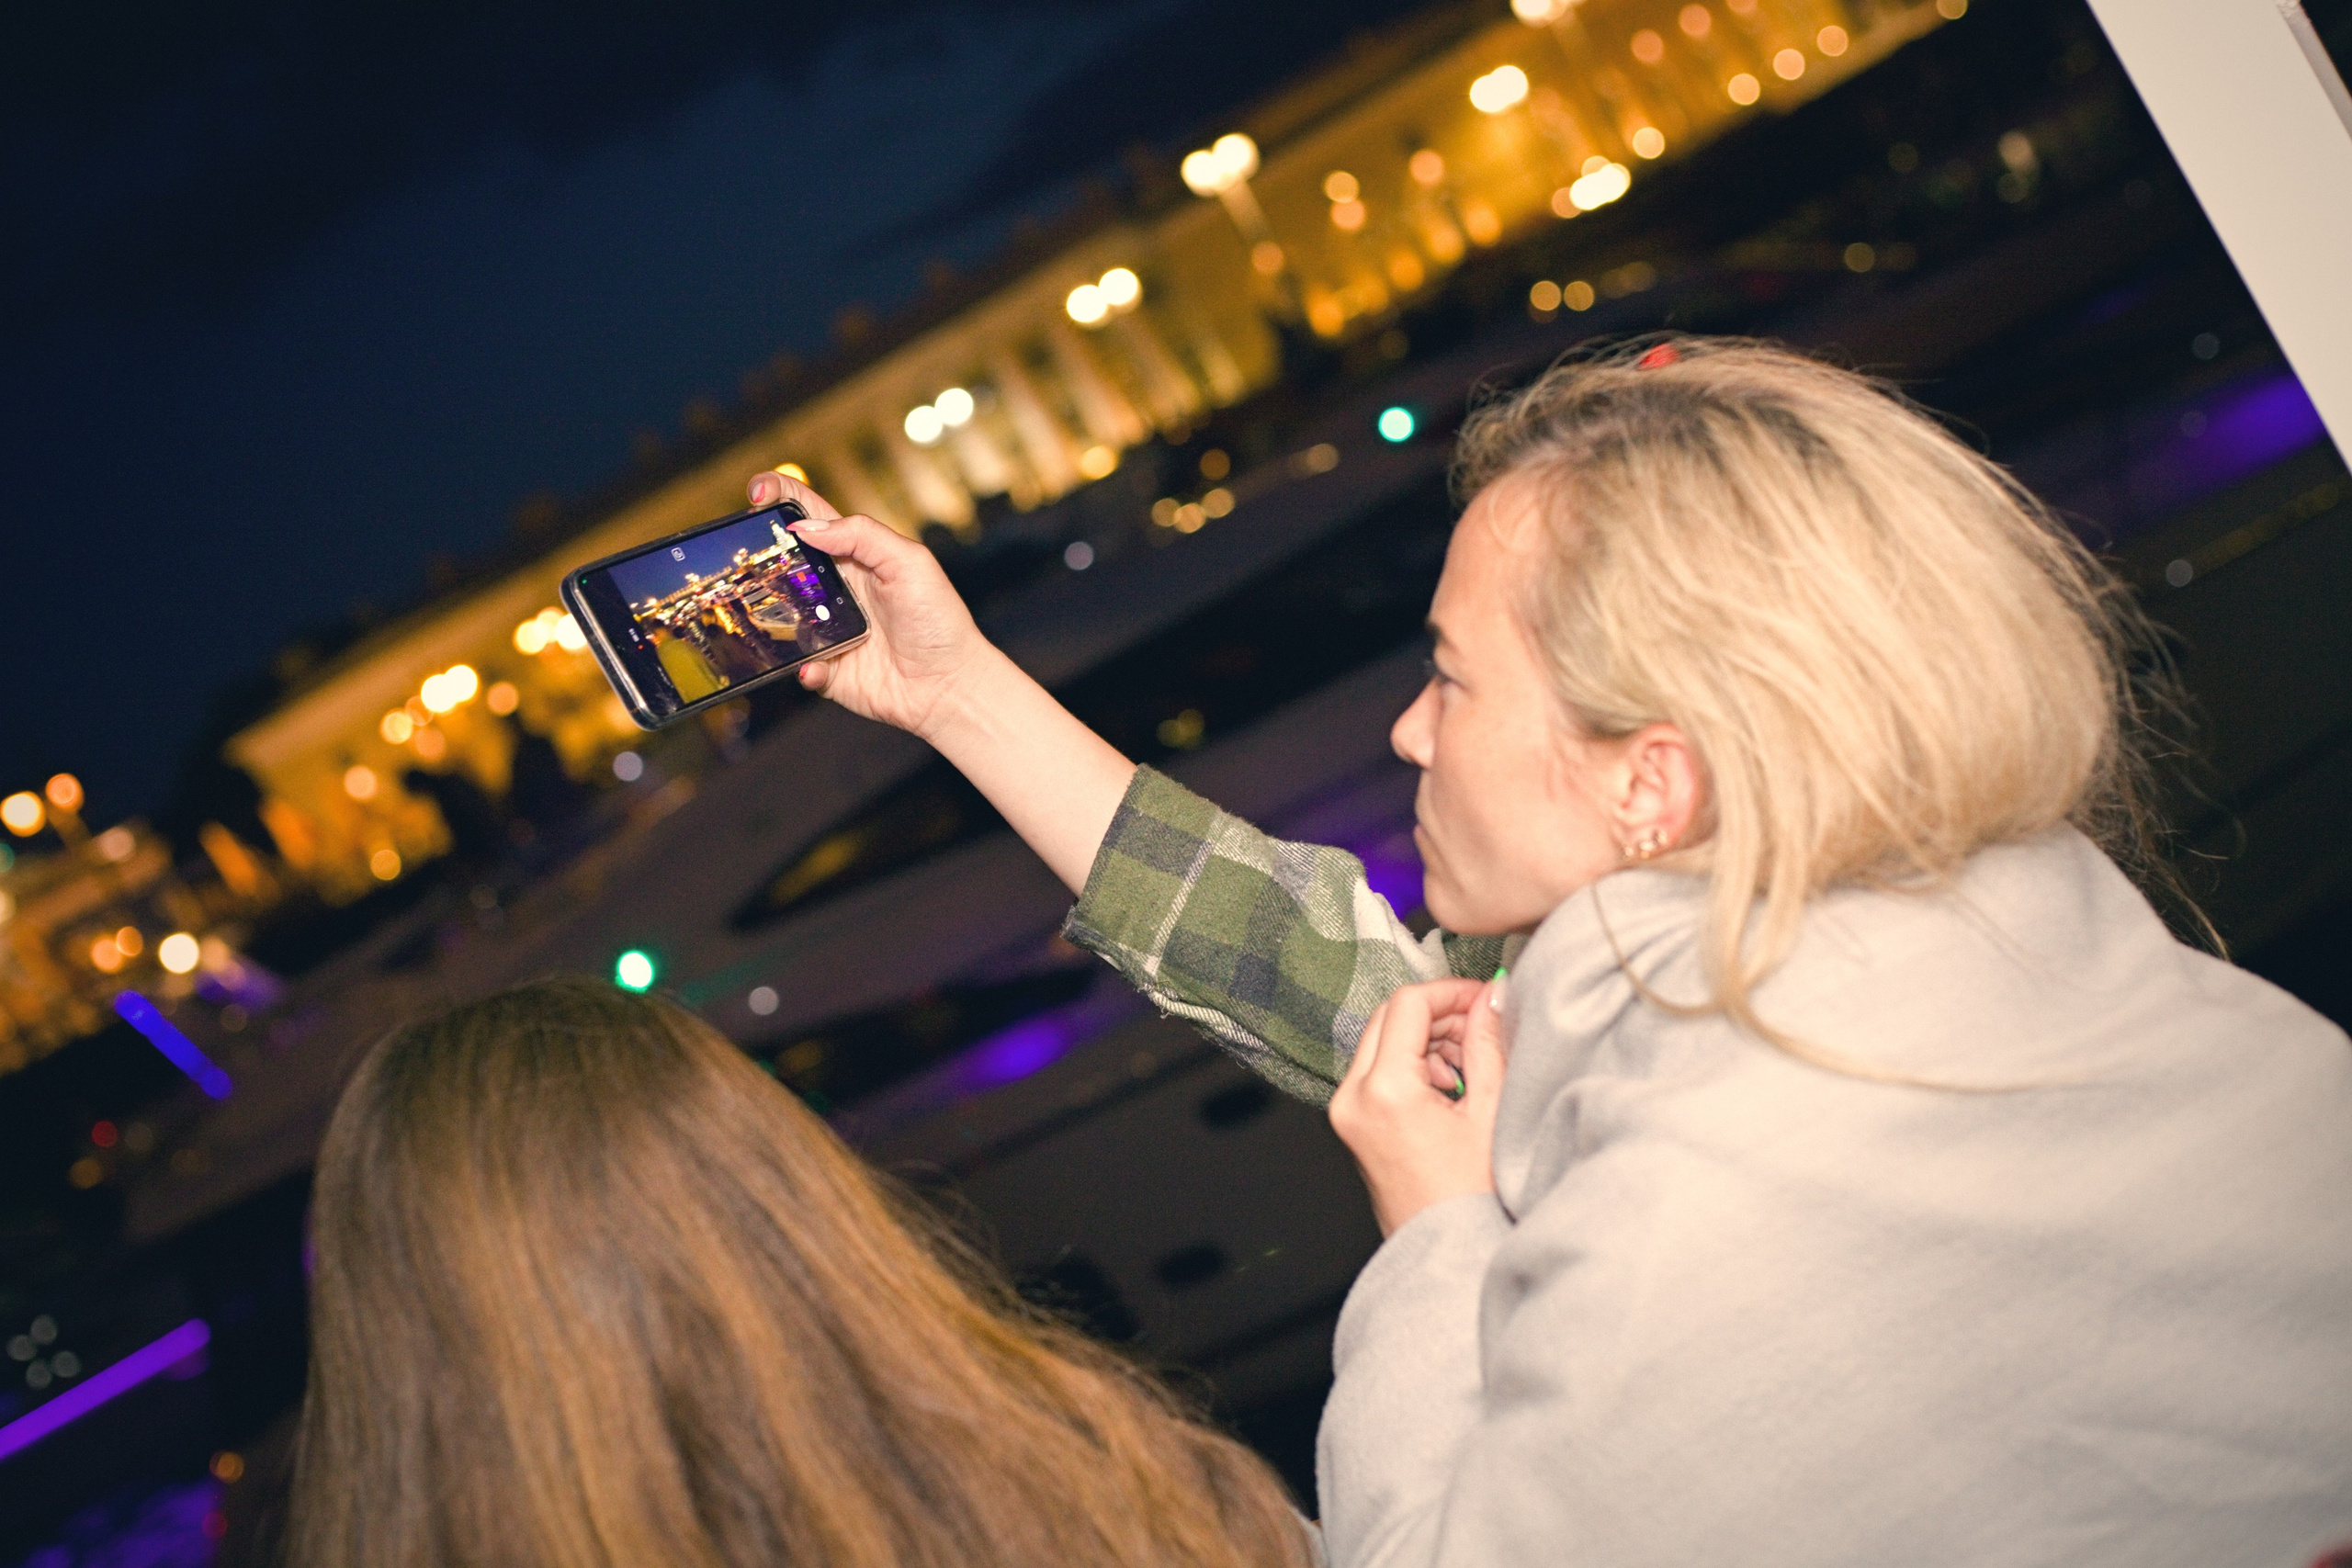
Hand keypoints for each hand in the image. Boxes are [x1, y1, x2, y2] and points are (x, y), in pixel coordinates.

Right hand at [745, 469, 993, 741]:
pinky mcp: (827, 668)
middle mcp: (833, 590)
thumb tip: (806, 528)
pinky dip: (804, 667)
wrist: (950, 686)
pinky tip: (818, 666)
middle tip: (743, 552)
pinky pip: (800, 666)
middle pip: (782, 563)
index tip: (756, 491)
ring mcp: (826, 629)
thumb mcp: (910, 563)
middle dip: (758, 554)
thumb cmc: (940, 620)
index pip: (810, 516)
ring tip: (770, 612)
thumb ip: (862, 536)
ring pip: (778, 616)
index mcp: (854, 556)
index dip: (781, 496)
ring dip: (769, 614)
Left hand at [1329, 978, 1507, 1236]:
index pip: (1408, 1005)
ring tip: (1469, 1069)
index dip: (1450, 992)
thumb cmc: (1471, 1201)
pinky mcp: (1351, 1124)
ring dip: (1426, 1040)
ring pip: (1381, 1041)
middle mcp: (1352, 1098)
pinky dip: (1411, 1064)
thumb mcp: (1488, 1111)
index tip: (1483, 998)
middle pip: (1388, 1018)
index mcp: (1383, 1091)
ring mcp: (1346, 1112)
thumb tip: (1493, 995)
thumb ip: (1488, 1043)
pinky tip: (1449, 1088)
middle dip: (1438, 1016)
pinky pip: (1376, 1071)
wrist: (1446, 1254)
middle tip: (1480, 1029)